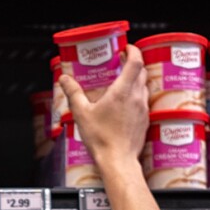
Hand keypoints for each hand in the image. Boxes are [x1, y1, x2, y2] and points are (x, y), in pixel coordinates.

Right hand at [59, 44, 148, 172]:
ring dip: (136, 80)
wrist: (118, 161)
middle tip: (122, 62)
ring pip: (144, 86)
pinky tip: (125, 103)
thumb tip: (65, 80)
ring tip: (122, 82)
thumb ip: (73, 93)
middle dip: (133, 63)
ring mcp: (143, 109)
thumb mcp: (82, 113)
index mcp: (122, 92)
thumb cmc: (102, 139)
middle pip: (142, 72)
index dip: (133, 51)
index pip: (136, 62)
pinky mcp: (145, 120)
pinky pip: (144, 101)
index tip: (126, 48)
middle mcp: (136, 98)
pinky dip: (136, 95)